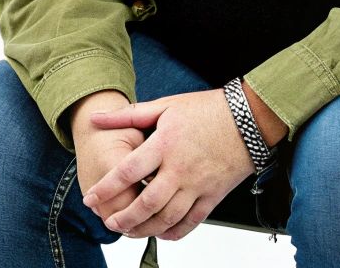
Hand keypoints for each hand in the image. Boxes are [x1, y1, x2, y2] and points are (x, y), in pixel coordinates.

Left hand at [82, 88, 286, 240]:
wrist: (249, 119)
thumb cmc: (207, 110)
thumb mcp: (165, 105)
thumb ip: (128, 116)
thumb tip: (97, 118)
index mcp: (164, 144)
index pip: (128, 171)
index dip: (106, 188)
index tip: (91, 199)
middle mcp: (180, 168)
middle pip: (146, 203)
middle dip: (124, 218)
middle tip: (110, 223)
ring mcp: (198, 184)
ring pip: (167, 217)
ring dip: (145, 229)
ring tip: (130, 231)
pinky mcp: (213, 195)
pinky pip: (192, 221)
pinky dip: (175, 232)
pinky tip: (163, 234)